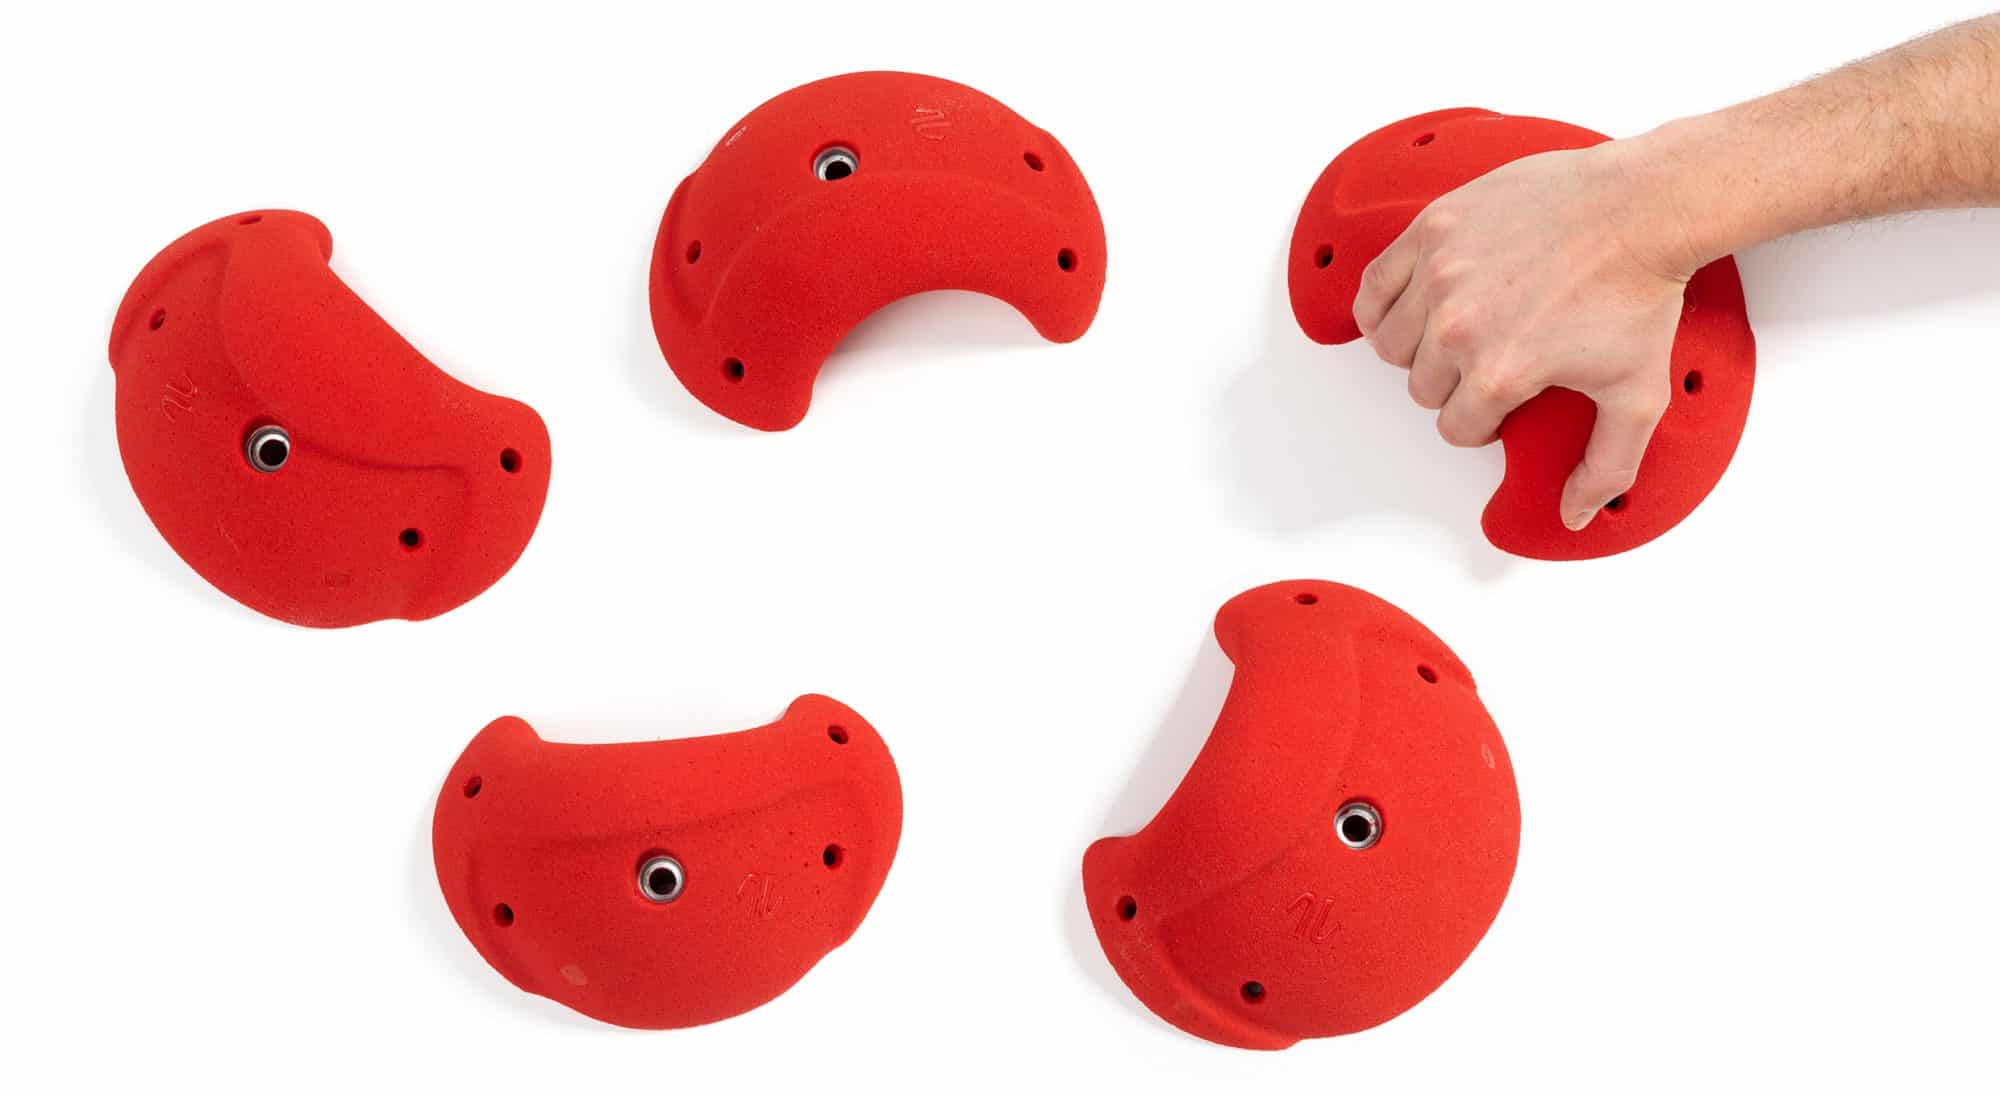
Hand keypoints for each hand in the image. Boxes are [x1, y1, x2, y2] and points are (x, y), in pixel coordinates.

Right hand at [1351, 140, 1699, 529]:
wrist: (1643, 208)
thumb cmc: (1639, 292)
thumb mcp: (1636, 396)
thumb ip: (1605, 467)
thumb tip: (1576, 515)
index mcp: (1500, 372)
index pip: (1455, 428)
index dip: (1484, 421)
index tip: (1509, 396)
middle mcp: (1459, 326)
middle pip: (1420, 387)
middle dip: (1454, 384)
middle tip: (1491, 359)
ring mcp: (1440, 274)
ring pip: (1390, 343)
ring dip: (1416, 348)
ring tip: (1454, 335)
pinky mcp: (1433, 229)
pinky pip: (1374, 285)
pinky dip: (1382, 304)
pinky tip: (1412, 306)